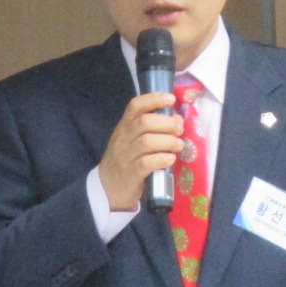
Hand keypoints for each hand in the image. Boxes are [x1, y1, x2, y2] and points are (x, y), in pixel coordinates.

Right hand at [98, 91, 183, 209]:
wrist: (106, 187)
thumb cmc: (125, 159)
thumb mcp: (132, 140)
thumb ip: (151, 129)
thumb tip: (177, 120)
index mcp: (124, 126)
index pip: (135, 106)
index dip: (154, 99)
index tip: (171, 99)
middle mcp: (123, 138)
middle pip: (144, 122)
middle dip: (167, 123)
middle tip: (179, 130)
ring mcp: (125, 156)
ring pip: (147, 142)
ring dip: (168, 141)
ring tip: (179, 145)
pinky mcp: (130, 173)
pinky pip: (147, 163)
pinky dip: (162, 159)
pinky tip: (170, 159)